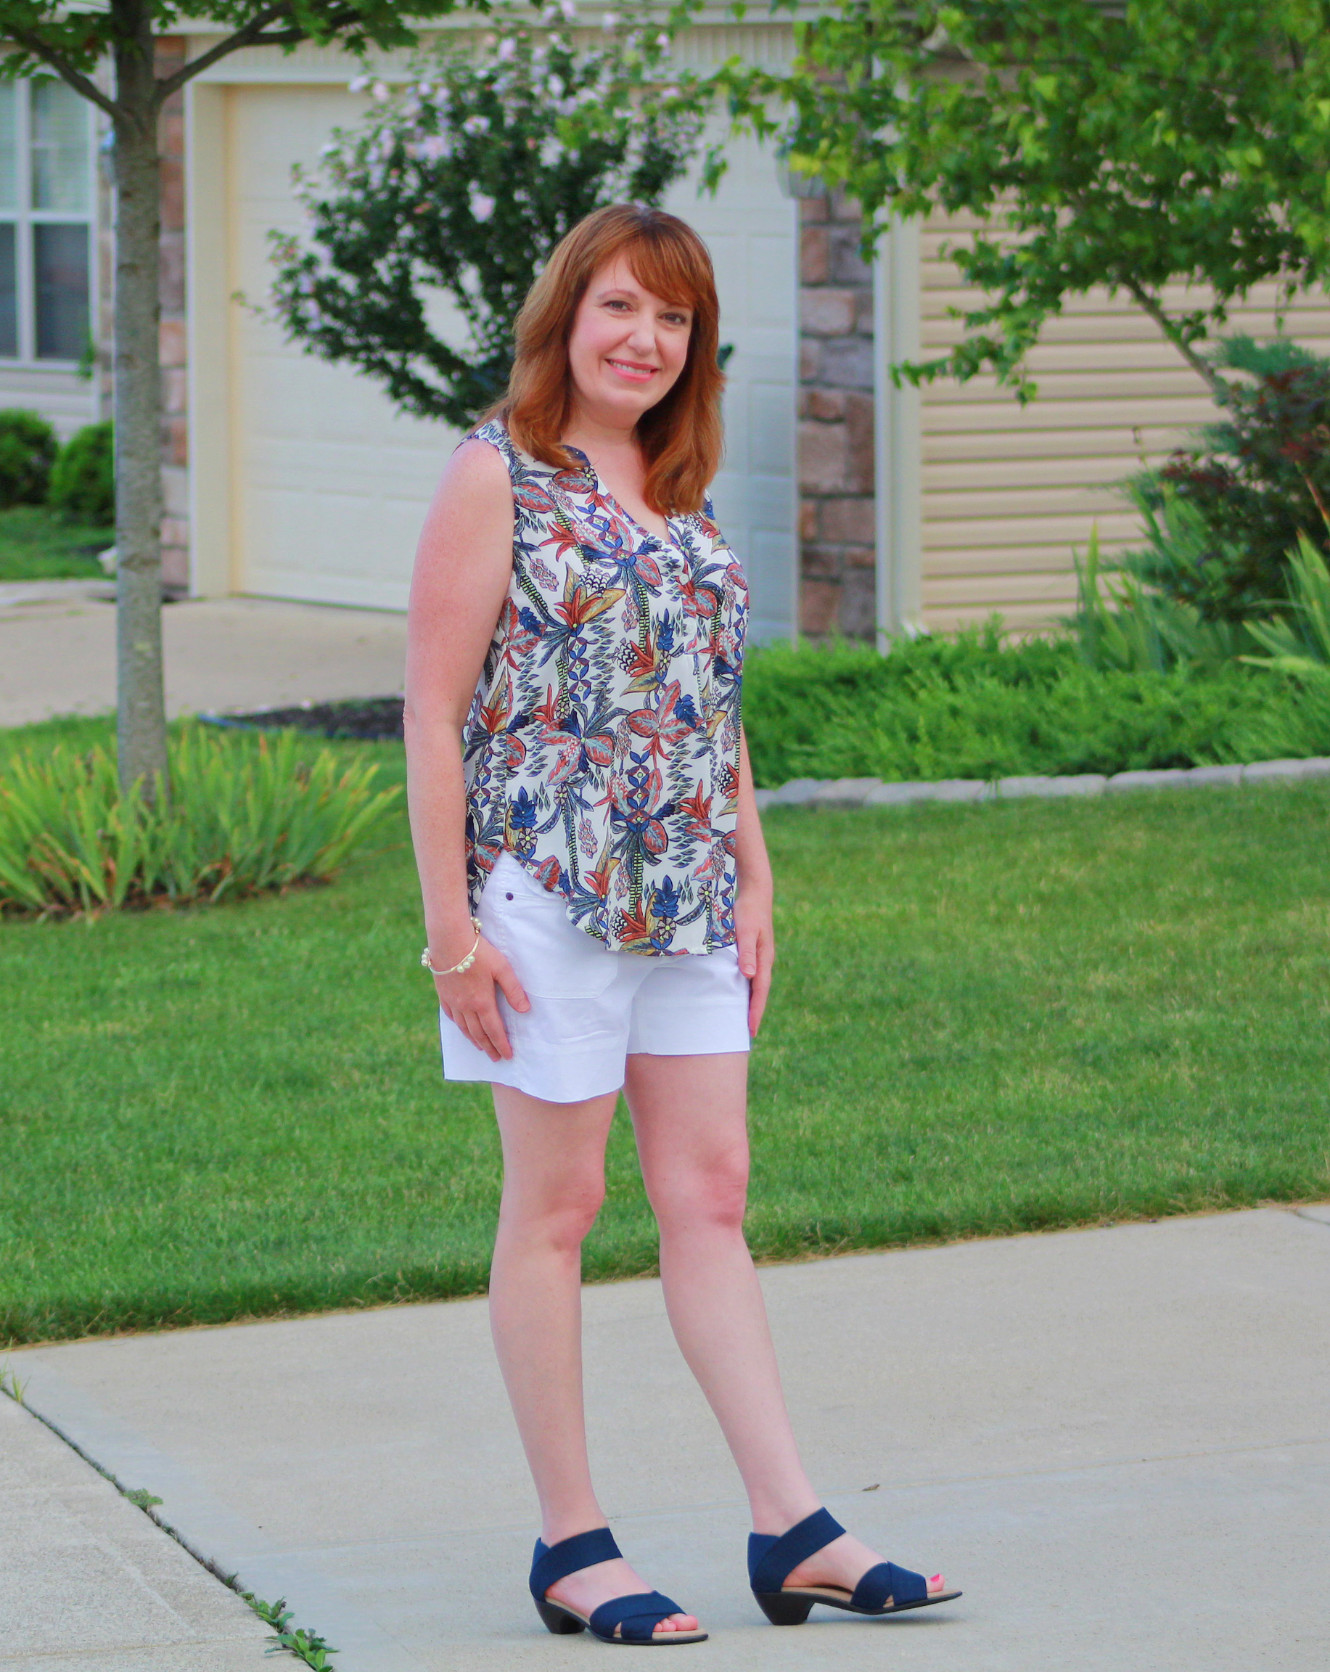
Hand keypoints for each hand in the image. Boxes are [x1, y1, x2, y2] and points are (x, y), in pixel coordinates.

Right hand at [434, 935, 529, 1060]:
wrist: (448, 941)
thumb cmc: (479, 952)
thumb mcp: (502, 968)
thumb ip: (514, 990)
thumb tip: (525, 1010)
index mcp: (482, 1002)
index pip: (494, 1030)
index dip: (501, 1044)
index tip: (507, 1056)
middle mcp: (466, 1007)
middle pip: (478, 1033)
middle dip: (489, 1047)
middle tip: (496, 1058)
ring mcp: (452, 1001)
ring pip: (464, 1027)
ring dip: (474, 1040)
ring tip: (481, 1048)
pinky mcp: (443, 994)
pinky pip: (450, 1016)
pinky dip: (458, 1026)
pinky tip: (461, 1027)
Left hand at [735, 885, 774, 1037]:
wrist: (756, 892)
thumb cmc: (748, 911)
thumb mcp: (745, 931)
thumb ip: (746, 952)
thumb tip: (750, 976)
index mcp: (764, 959)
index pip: (760, 991)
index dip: (755, 1011)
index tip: (751, 1030)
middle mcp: (764, 961)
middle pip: (760, 992)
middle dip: (754, 1012)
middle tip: (748, 1033)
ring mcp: (760, 956)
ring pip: (756, 985)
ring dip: (750, 1001)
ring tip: (743, 1019)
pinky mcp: (753, 951)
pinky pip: (751, 975)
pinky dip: (746, 988)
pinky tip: (739, 992)